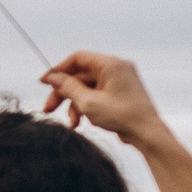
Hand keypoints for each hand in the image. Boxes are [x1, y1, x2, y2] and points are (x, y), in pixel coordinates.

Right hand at [39, 51, 167, 144]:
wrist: (147, 133)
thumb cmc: (123, 116)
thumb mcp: (88, 103)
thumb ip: (68, 88)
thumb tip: (53, 78)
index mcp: (111, 64)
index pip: (78, 59)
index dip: (58, 70)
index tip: (43, 83)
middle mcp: (116, 68)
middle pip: (80, 75)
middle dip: (63, 93)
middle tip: (49, 109)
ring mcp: (119, 80)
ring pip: (86, 87)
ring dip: (74, 105)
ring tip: (72, 123)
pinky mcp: (120, 92)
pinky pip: (96, 94)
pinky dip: (86, 106)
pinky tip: (82, 122)